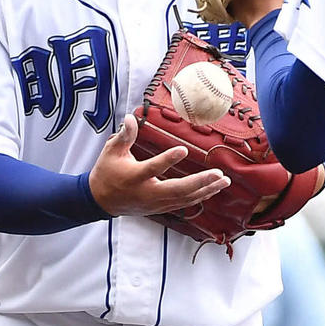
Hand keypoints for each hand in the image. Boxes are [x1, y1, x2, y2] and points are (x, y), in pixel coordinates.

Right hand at [89, 115, 229, 215]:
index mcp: (134, 177)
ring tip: (224, 180)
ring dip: (206, 189)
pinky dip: (200, 196)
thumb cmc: (107, 172)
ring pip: (185, 198)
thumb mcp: (111, 152)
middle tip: (218, 173)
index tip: (183, 149)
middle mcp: (147, 192)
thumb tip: (129, 117)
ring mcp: (156, 203)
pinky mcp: (161, 208)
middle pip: (178, 190)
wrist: (101, 201)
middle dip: (200, 182)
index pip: (153, 168)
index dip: (168, 160)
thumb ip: (124, 136)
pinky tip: (213, 189)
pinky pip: (184, 203)